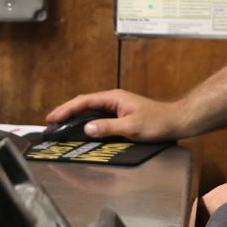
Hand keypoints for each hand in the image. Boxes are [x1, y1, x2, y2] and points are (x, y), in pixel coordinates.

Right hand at [46, 89, 188, 142]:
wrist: (175, 122)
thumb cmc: (158, 122)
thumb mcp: (132, 126)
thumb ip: (108, 127)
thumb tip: (88, 128)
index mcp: (114, 98)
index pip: (84, 101)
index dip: (66, 109)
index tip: (53, 117)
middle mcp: (114, 100)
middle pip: (84, 103)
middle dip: (66, 111)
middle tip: (51, 121)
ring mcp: (117, 107)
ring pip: (90, 109)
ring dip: (75, 116)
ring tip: (61, 124)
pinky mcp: (120, 115)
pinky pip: (98, 116)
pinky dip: (86, 121)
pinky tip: (81, 128)